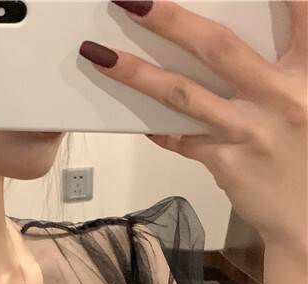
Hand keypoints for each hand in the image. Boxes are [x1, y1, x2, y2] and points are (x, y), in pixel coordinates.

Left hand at [80, 0, 307, 254]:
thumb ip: (292, 65)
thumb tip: (251, 39)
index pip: (299, 12)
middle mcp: (282, 95)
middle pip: (218, 47)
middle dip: (172, 20)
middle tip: (132, 0)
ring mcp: (249, 131)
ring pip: (184, 94)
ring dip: (138, 73)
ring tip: (101, 55)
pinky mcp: (226, 162)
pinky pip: (182, 138)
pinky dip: (160, 127)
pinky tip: (140, 119)